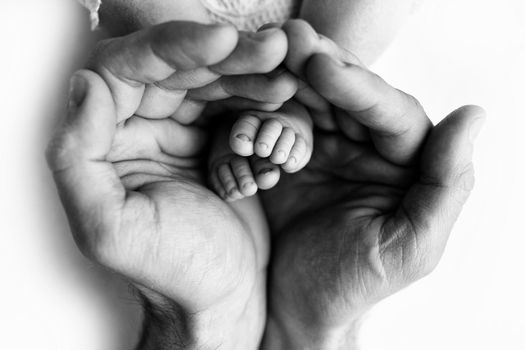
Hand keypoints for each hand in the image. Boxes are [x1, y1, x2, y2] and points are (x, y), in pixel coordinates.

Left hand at [47, 22, 293, 348]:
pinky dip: (260, 97)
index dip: (173, 47)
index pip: (128, 70)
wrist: (222, 297)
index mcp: (106, 142)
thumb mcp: (110, 229)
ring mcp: (180, 132)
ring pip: (210, 81)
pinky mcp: (215, 141)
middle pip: (176, 68)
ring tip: (284, 74)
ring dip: (248, 72)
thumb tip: (86, 84)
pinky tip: (284, 95)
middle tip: (270, 50)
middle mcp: (138, 128)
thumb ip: (78, 158)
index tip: (222, 42)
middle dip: (224, 55)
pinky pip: (235, 104)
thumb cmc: (172, 270)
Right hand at [261, 21, 484, 348]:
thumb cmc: (353, 285)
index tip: (321, 67)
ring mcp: (325, 150)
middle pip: (350, 95)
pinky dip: (264, 109)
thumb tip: (473, 114)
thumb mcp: (412, 246)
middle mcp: (367, 150)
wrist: (295, 310)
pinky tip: (252, 94)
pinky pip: (278, 124)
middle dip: (322, 66)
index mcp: (404, 167)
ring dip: (292, 77)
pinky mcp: (288, 158)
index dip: (358, 87)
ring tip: (270, 52)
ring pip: (313, 102)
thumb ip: (447, 184)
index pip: (390, 113)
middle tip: (291, 40)